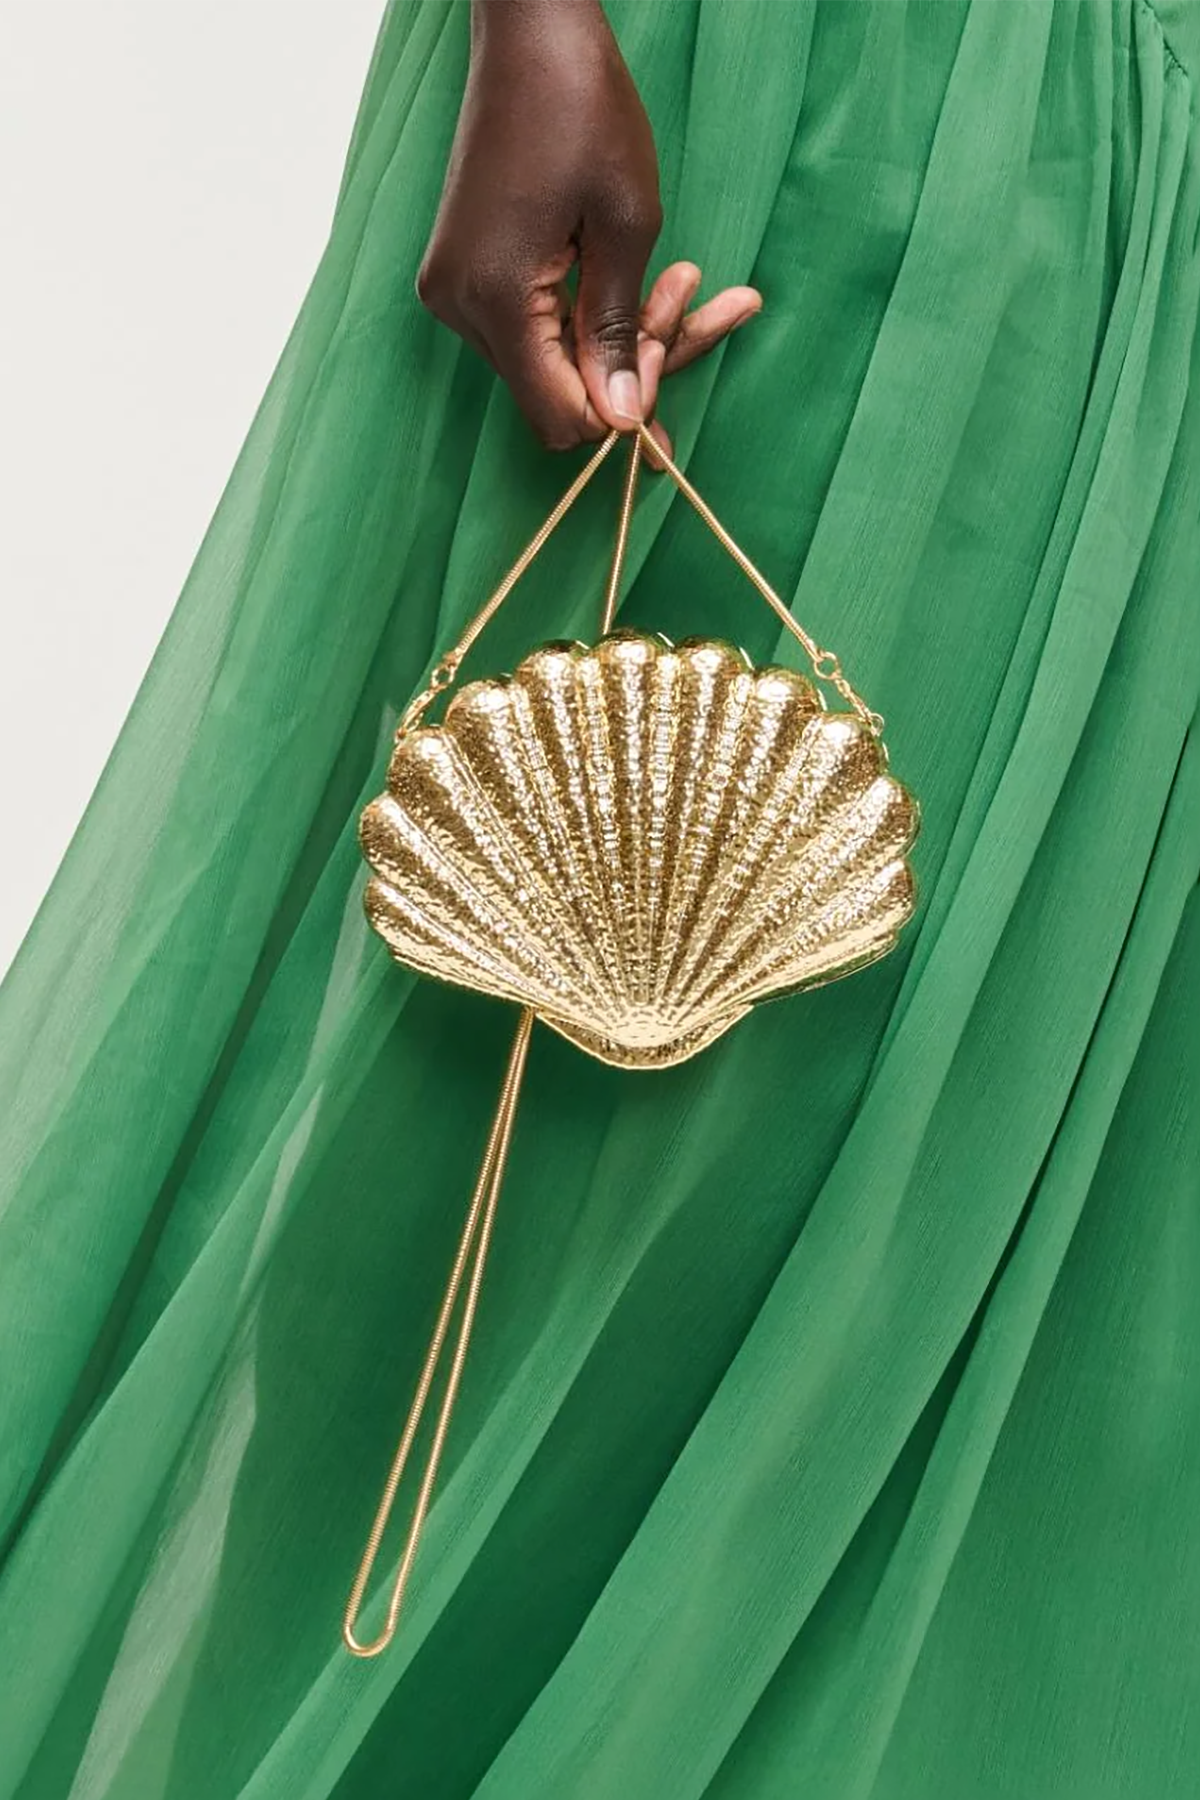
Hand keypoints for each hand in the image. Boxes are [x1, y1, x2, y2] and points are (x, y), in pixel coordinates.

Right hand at [417, 0, 759, 449]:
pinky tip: (640, 279)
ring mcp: (456, 291)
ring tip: (684, 278)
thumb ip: (619, 332)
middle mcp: (459, 306)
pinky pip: (535, 330)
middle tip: (700, 298)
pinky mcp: (465, 274)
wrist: (531, 29)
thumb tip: (626, 424)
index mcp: (494, 298)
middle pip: (559, 396)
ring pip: (552, 366)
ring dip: (621, 339)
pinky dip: (589, 317)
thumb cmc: (584, 108)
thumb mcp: (627, 225)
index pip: (564, 417)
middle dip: (635, 365)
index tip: (678, 348)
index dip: (626, 408)